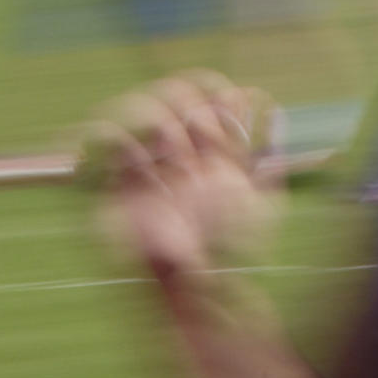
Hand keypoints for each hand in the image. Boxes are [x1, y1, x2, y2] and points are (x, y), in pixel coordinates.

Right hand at [88, 72, 282, 291]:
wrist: (206, 290)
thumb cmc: (235, 252)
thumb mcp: (264, 202)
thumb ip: (269, 156)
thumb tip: (273, 110)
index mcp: (207, 145)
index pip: (202, 88)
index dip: (216, 92)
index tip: (234, 126)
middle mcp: (175, 147)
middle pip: (173, 90)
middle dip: (195, 114)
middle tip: (210, 153)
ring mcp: (146, 162)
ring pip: (141, 106)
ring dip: (167, 129)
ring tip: (184, 170)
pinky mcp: (115, 183)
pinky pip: (104, 136)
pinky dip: (125, 142)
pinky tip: (152, 173)